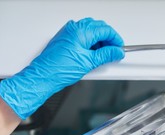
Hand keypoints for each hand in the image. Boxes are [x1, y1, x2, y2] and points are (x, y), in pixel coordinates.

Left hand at [0, 17, 123, 119]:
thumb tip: (117, 52)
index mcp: (81, 31)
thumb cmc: (60, 69)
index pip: (105, 30)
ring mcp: (69, 32)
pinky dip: (91, 42)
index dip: (115, 39)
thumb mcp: (89, 62)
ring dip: (100, 41)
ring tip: (104, 55)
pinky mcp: (66, 39)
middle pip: (99, 28)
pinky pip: (82, 35)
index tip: (120, 48)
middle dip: (109, 39)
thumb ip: (106, 55)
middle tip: (114, 52)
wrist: (44, 76)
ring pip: (91, 31)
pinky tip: (93, 54)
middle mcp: (74, 28)